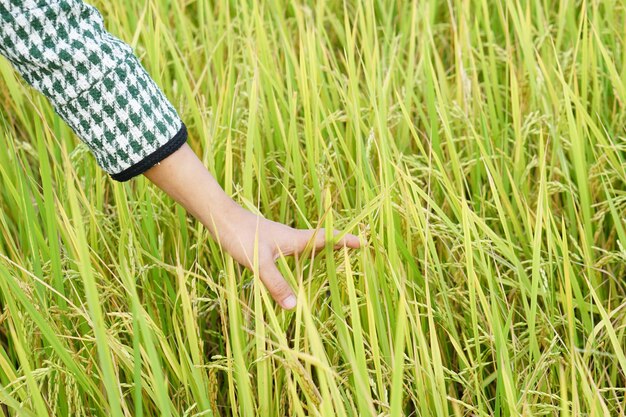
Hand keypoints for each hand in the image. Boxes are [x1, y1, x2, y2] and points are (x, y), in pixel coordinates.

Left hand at [214, 205, 361, 308]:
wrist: (221, 218)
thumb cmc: (241, 236)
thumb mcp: (259, 263)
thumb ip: (275, 284)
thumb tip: (293, 307)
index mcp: (295, 239)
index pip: (326, 238)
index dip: (345, 241)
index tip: (363, 243)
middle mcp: (291, 238)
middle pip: (321, 241)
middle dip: (339, 246)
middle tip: (356, 251)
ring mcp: (281, 239)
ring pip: (308, 245)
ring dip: (322, 251)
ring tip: (334, 260)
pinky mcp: (270, 243)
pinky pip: (295, 250)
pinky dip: (305, 256)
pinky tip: (298, 265)